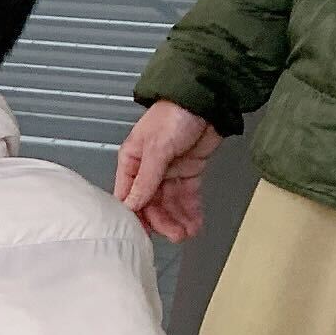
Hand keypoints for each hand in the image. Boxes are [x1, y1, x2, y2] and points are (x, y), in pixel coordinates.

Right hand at [114, 101, 222, 241]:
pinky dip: (191, 210)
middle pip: (151, 203)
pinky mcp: (188, 171)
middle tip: (175, 235)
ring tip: (187, 233)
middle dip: (163, 220)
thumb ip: (146, 179)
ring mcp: (169, 171)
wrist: (206, 99)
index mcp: (131, 162)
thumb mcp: (156, 148)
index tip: (144, 234)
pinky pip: (187, 196)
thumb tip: (132, 206)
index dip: (136, 216)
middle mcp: (147, 170)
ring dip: (178, 219)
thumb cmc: (174, 115)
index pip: (128, 196)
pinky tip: (195, 223)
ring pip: (170, 203)